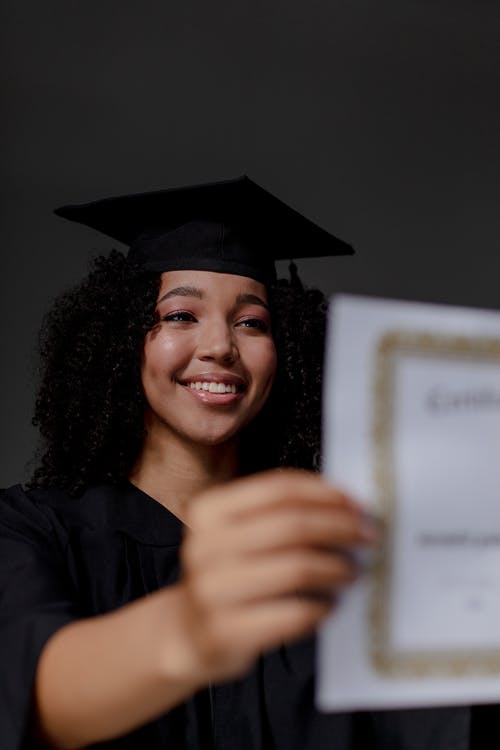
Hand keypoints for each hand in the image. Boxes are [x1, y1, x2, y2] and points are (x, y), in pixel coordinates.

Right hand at [177, 469, 376, 683]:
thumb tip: (346, 505)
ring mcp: (213, 590)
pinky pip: (292, 613)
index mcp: (208, 511)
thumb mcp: (236, 533)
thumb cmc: (228, 575)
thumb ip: (278, 513)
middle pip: (291, 525)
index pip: (278, 488)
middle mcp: (205, 546)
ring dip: (336, 567)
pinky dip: (321, 607)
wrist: (189, 633)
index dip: (324, 493)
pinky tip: (330, 604)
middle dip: (339, 527)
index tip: (356, 503)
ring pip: (296, 568)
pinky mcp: (227, 630)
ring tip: (351, 571)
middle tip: (366, 535)